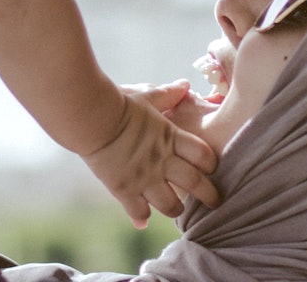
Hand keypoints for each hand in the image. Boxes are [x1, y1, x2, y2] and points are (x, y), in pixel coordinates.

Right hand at [82, 81, 220, 228]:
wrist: (91, 118)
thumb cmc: (119, 103)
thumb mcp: (147, 96)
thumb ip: (168, 94)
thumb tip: (184, 84)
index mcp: (170, 137)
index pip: (203, 155)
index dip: (210, 163)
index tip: (211, 168)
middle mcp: (161, 161)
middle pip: (195, 184)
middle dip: (209, 195)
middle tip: (215, 202)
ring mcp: (144, 178)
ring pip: (170, 205)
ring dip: (177, 209)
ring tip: (177, 209)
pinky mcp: (124, 189)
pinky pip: (138, 211)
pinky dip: (141, 218)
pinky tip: (142, 221)